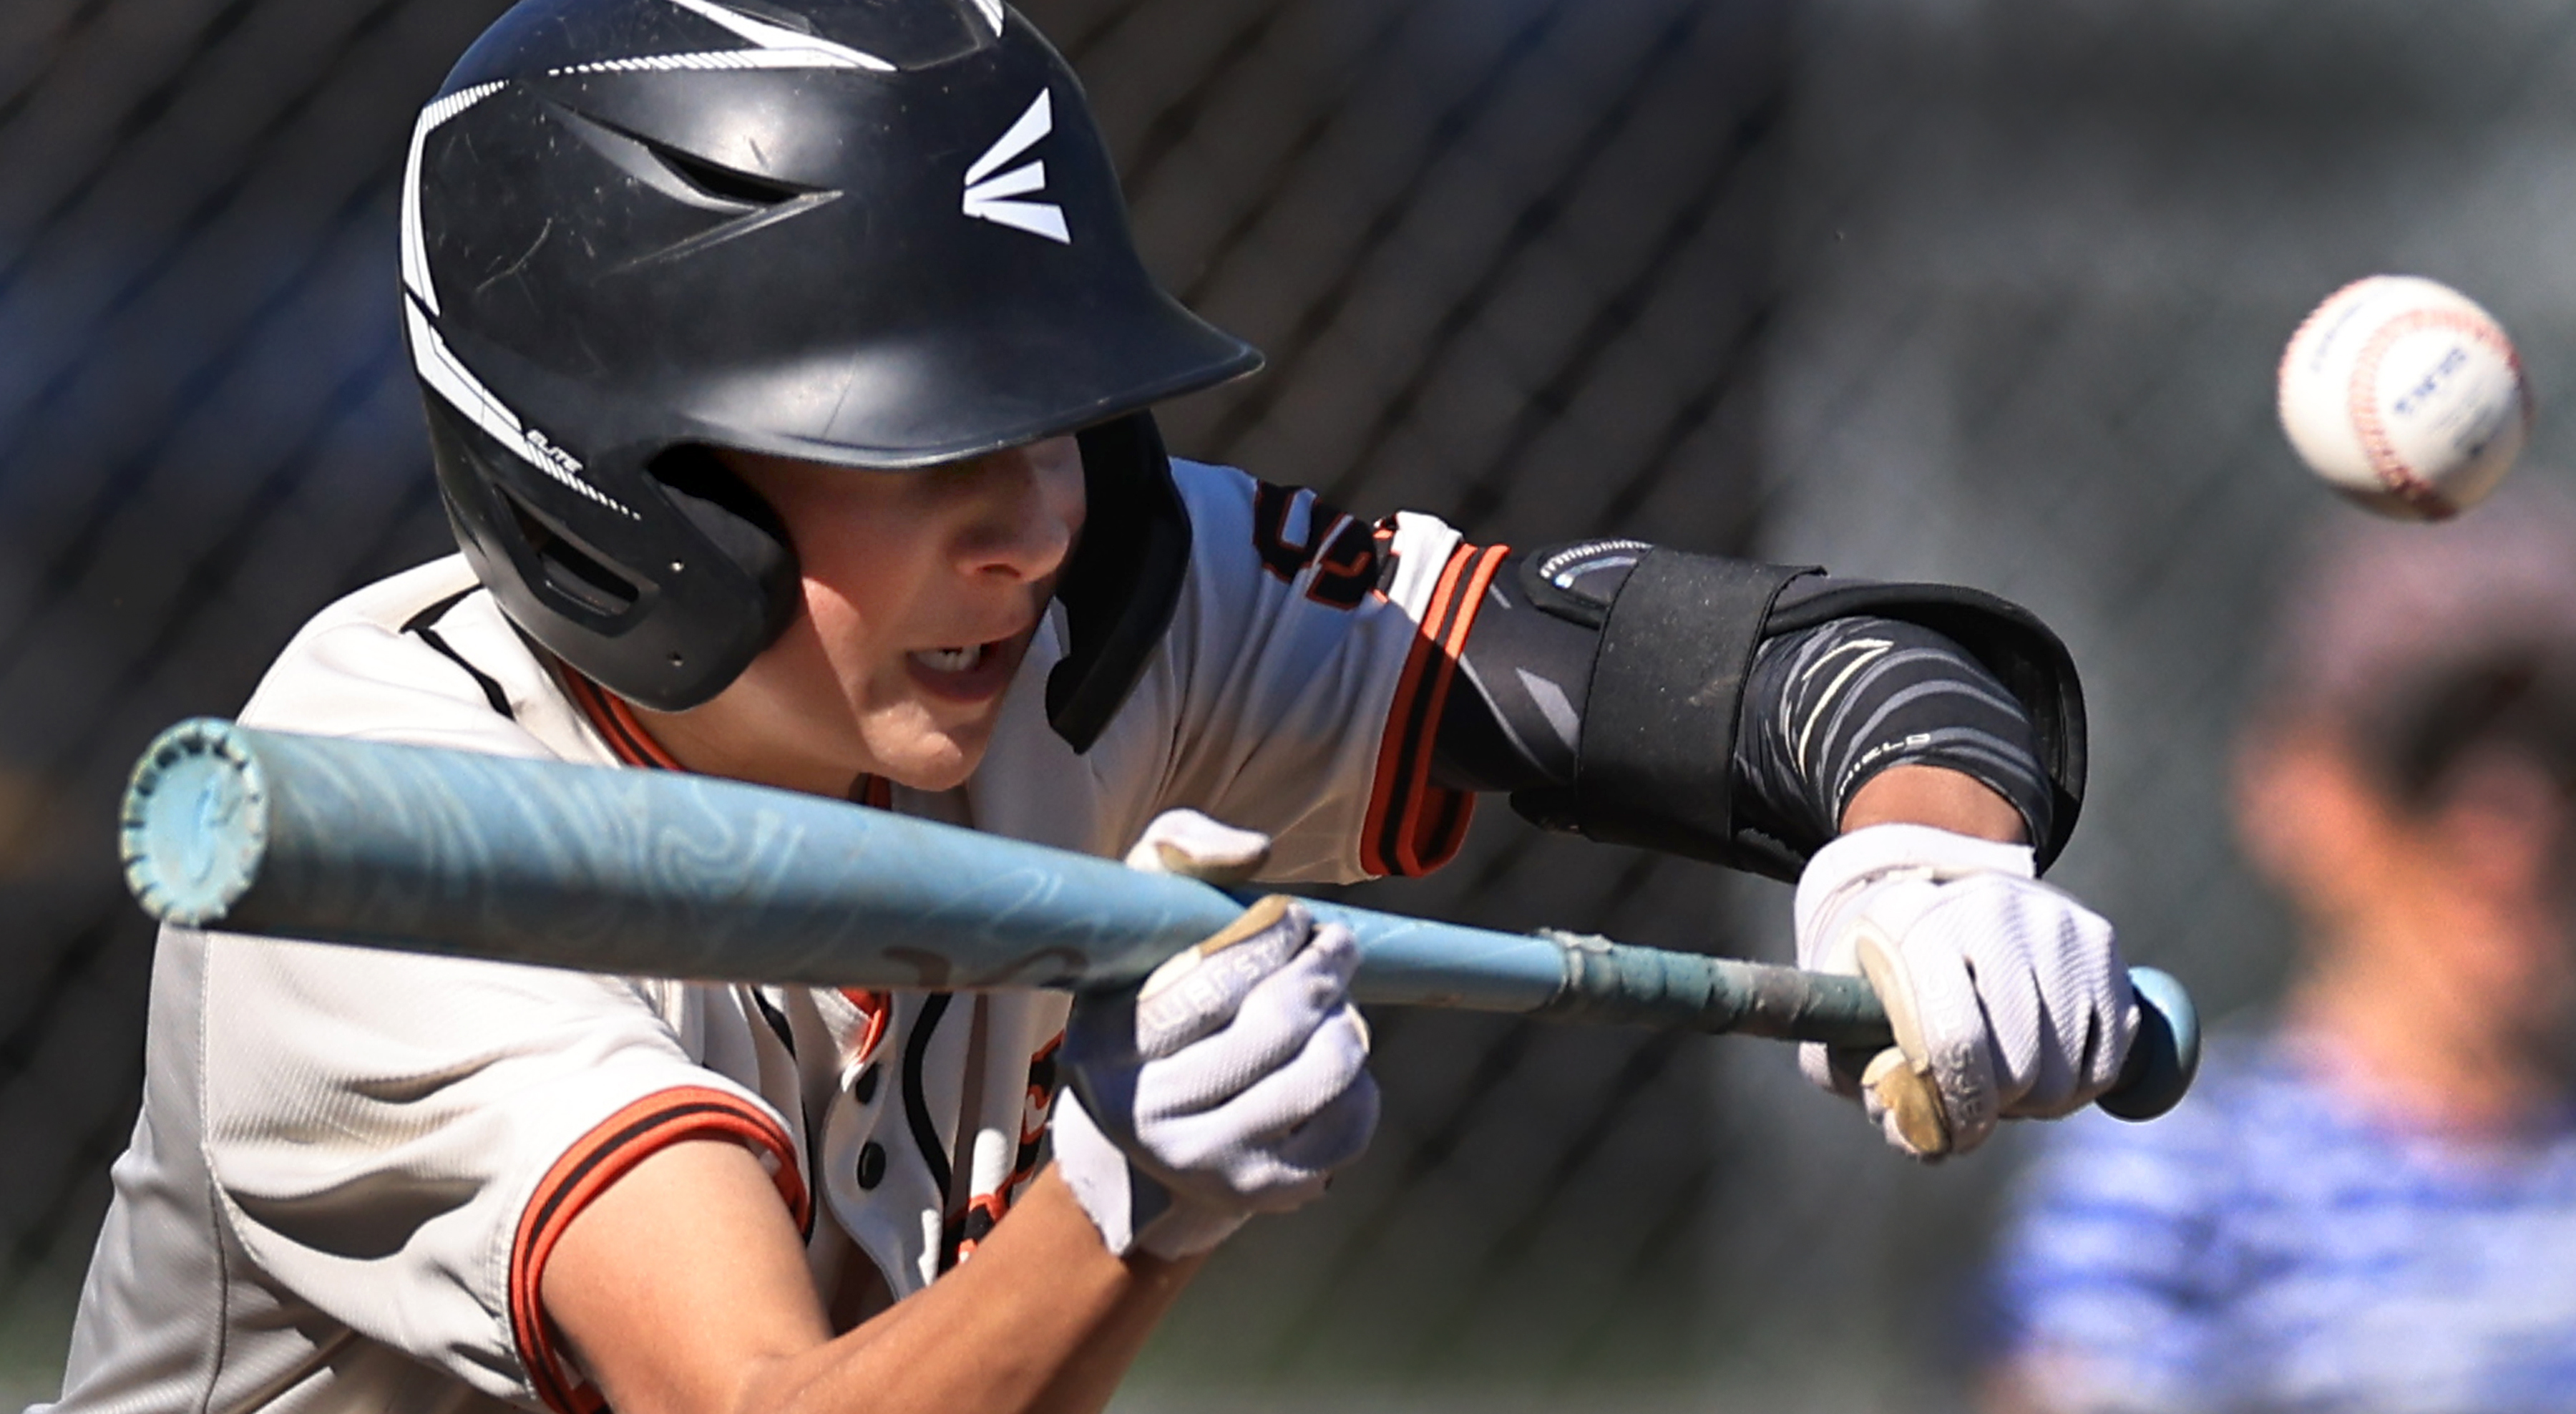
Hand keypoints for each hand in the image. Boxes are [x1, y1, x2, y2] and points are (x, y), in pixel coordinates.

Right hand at [1049, 811, 1379, 1257]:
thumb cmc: (1152, 996)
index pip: (1210, 983)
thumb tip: (1257, 849)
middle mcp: (1148, 1119)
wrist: (1149, 1137)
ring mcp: (1211, 1166)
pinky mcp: (1269, 1194)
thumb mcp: (1140, 917)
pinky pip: (1350, 1123)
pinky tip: (1328, 1063)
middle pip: (1276, 1028)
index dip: (1272, 938)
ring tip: (1334, 1006)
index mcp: (1104, 1049)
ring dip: (1346, 1025)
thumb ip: (1179, 852)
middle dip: (1323, 972)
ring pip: (1324, 1073)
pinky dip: (1359, 1083)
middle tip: (1337, 946)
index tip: (1295, 916)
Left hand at [1793, 823, 2135, 1158]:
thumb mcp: (1849, 1013)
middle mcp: (1990, 914)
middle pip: (2021, 1066)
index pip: (1955, 1043)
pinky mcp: (2100, 939)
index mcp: (1914, 929)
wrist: (1937, 894)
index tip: (1958, 1136)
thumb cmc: (1887, 973)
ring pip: (2069, 1071)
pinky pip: (2111, 1053)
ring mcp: (2053, 923)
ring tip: (2007, 1079)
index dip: (1960, 1111)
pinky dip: (2081, 1082)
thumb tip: (1917, 1139)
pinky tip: (2047, 1064)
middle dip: (2000, 1107)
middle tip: (1980, 1102)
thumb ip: (1865, 1081)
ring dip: (2040, 1101)